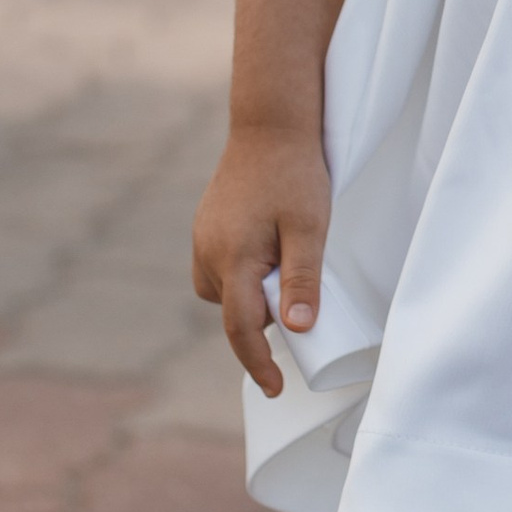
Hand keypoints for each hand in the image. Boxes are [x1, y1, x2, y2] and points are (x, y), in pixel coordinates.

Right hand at [192, 125, 329, 394]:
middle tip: (297, 288)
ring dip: (250, 294)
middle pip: (234, 311)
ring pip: (224, 291)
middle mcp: (208, 252)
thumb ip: (301, 280)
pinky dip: (242, 273)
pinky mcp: (205, 227)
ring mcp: (201, 238)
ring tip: (283, 262)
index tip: (275, 388)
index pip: (241, 329)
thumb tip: (298, 330)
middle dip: (263, 317)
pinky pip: (219, 267)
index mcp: (233, 258)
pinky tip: (266, 249)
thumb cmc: (295, 173)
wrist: (270, 123)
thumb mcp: (310, 227)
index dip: (258, 363)